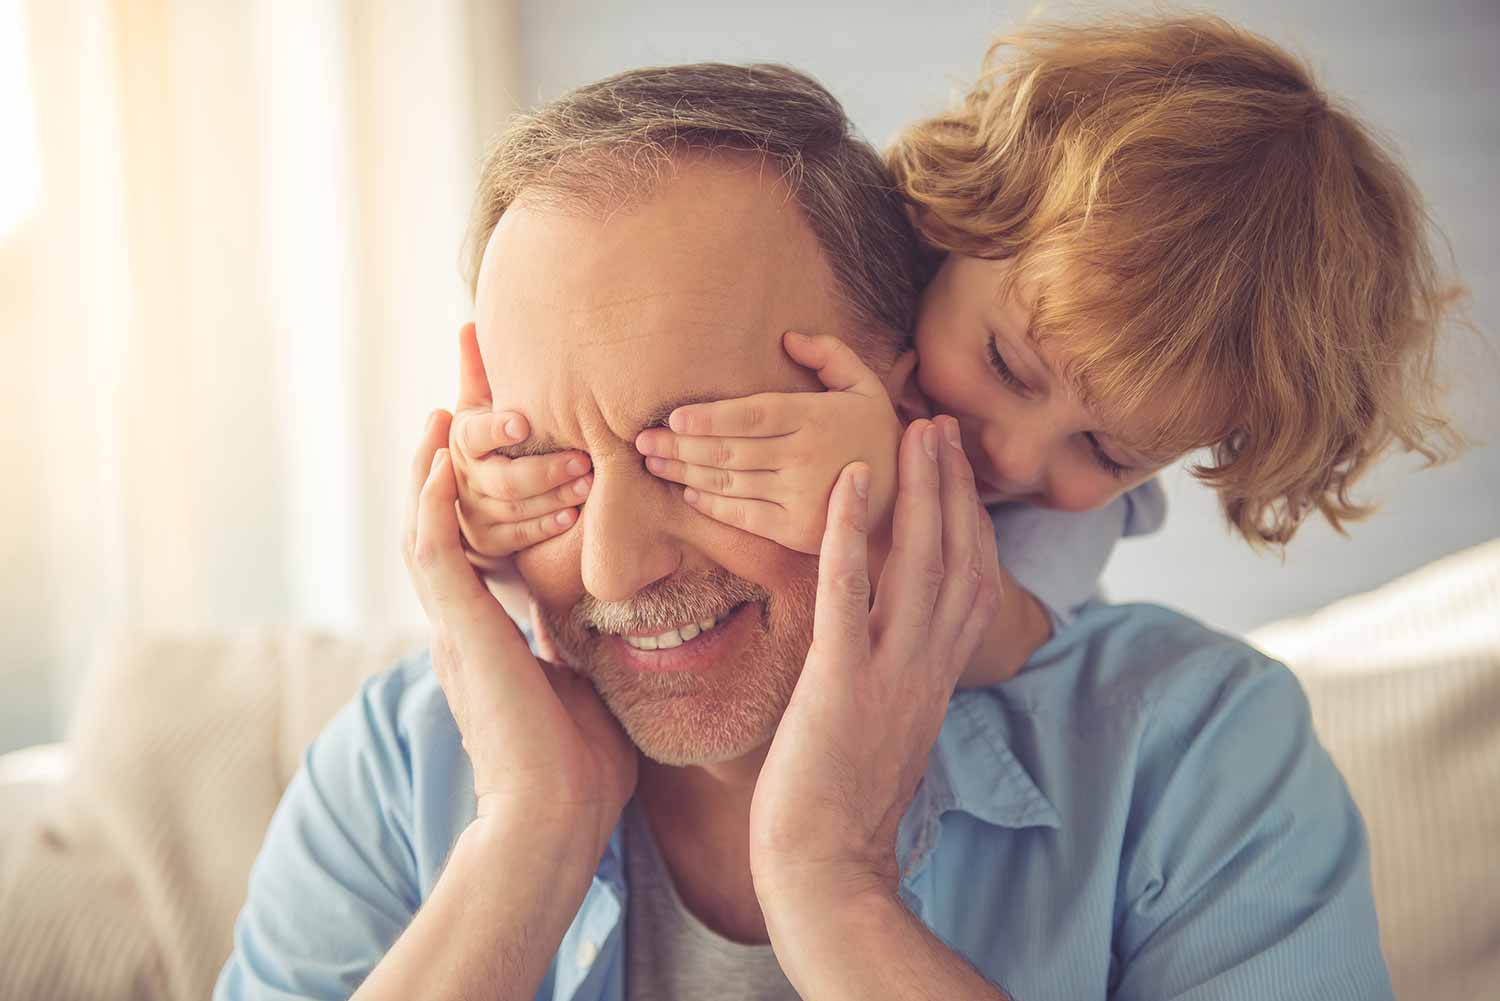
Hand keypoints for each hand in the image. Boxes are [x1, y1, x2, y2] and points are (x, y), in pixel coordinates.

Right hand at [402, 406, 634, 846]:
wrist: (556, 819)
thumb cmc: (581, 769)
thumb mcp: (584, 684)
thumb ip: (579, 647)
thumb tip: (608, 626)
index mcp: (488, 635)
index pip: (475, 544)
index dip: (473, 494)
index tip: (492, 443)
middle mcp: (461, 623)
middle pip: (439, 521)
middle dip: (446, 459)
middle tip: (454, 398)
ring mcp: (455, 628)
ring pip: (424, 527)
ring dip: (433, 464)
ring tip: (442, 407)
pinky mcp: (461, 633)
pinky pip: (434, 552)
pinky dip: (431, 502)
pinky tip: (439, 457)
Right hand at [449, 323, 592, 570]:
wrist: (472, 493)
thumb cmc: (489, 437)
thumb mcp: (479, 405)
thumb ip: (479, 370)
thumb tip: (469, 323)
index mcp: (461, 440)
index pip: (476, 434)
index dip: (498, 429)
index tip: (523, 423)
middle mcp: (464, 478)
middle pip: (502, 479)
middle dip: (544, 471)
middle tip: (584, 459)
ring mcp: (475, 513)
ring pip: (515, 509)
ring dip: (554, 497)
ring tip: (590, 484)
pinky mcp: (490, 540)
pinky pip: (519, 536)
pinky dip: (546, 525)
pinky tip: (574, 515)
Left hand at [634, 331, 900, 553]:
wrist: (906, 500)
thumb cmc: (876, 435)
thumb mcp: (865, 386)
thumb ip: (829, 355)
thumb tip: (786, 338)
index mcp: (816, 419)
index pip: (752, 416)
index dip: (710, 417)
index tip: (674, 416)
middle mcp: (805, 458)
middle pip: (730, 450)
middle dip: (680, 445)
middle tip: (641, 440)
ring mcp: (800, 497)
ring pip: (729, 483)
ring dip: (685, 473)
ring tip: (653, 463)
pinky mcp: (797, 530)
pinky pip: (744, 516)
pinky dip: (712, 505)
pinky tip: (688, 492)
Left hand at [748, 416, 999, 909]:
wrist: (823, 870)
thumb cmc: (842, 808)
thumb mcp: (887, 731)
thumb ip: (898, 681)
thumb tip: (884, 644)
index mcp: (935, 680)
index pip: (971, 586)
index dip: (969, 522)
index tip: (956, 474)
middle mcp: (926, 670)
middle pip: (959, 561)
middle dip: (954, 488)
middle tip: (943, 426)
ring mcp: (890, 675)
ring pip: (919, 565)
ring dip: (920, 491)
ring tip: (916, 431)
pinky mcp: (841, 684)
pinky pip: (850, 595)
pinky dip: (849, 533)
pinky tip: (847, 481)